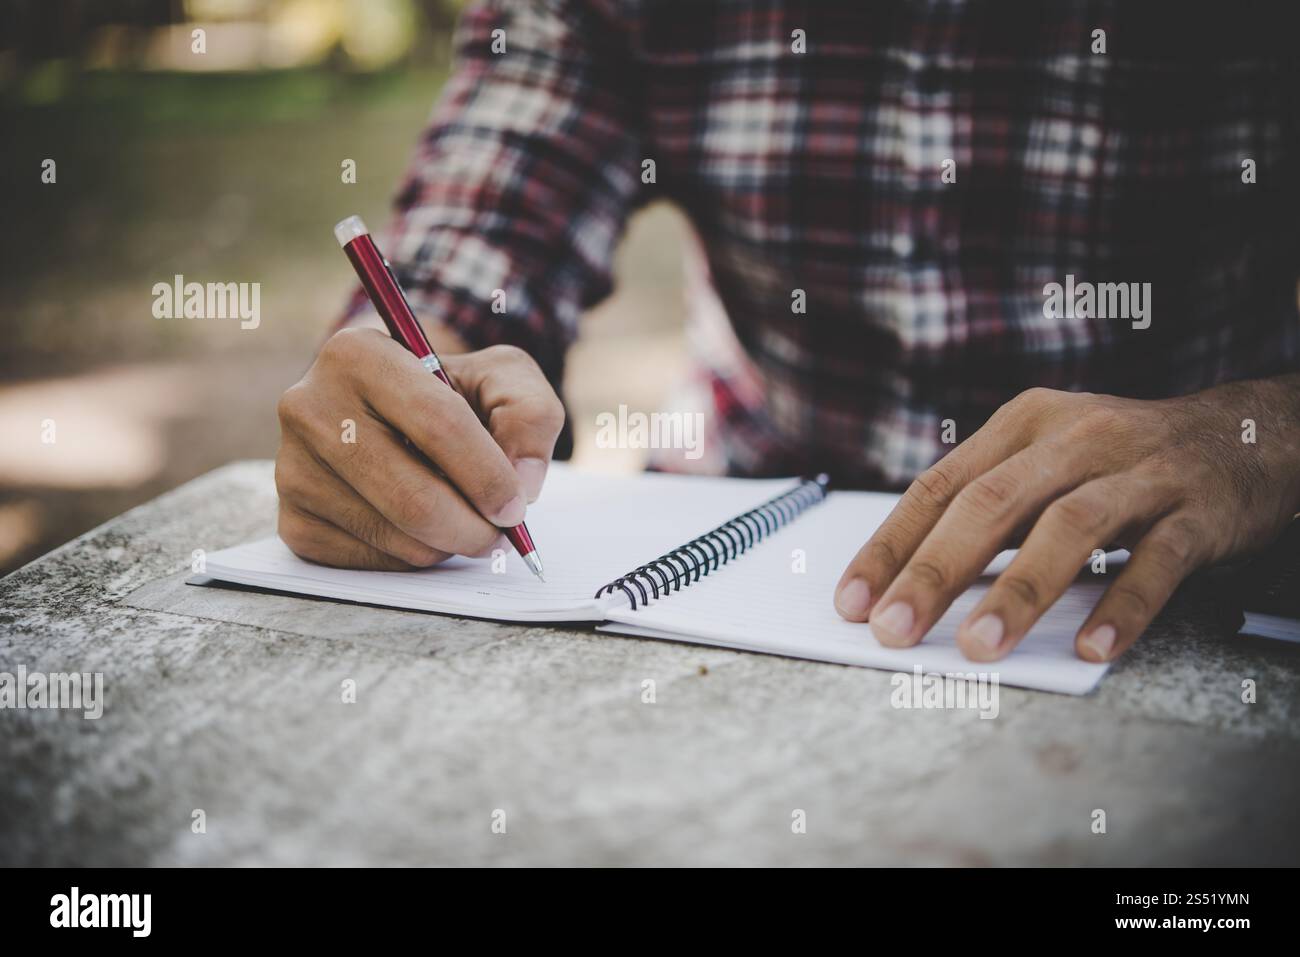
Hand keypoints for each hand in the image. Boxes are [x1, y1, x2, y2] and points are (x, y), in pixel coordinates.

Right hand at [275, 328, 564, 568]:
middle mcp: (308, 407)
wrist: (392, 414)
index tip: (517, 505)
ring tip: (462, 518)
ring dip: (448, 544)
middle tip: (501, 535)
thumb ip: (530, 415)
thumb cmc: (452, 393)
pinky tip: (420, 527)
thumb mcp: (502, 379)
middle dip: (473, 528)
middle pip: (414, 497)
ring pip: (397, 536)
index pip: (438, 424)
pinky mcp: (294, 521)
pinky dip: (413, 557)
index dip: (489, 475)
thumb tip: (522, 481)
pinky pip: (371, 562)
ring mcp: (293, 468)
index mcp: (358, 353)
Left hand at [834, 380, 1299, 662]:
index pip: (941, 485)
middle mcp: (1075, 437)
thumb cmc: (1120, 462)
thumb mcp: (1047, 460)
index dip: (892, 545)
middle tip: (893, 631)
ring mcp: (1139, 471)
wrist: (1247, 435)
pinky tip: (1093, 647)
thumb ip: (991, 510)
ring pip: (1068, 528)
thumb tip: (912, 582)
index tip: (853, 600)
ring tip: (978, 647)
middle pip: (991, 504)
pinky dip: (1123, 604)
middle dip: (934, 571)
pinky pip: (1157, 560)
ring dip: (1018, 591)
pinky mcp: (1197, 510)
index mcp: (1023, 424)